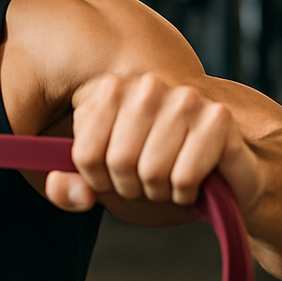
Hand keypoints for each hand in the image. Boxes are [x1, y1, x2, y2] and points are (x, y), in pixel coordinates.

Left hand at [45, 72, 263, 214]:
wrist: (221, 177)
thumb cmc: (156, 175)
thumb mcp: (103, 184)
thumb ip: (69, 189)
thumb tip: (59, 185)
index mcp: (112, 90)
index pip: (84, 153)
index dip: (99, 182)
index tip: (115, 180)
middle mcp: (148, 86)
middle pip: (118, 161)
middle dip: (131, 188)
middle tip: (148, 184)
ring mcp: (186, 98)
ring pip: (151, 171)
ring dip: (160, 193)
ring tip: (170, 182)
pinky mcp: (219, 118)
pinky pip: (183, 177)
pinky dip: (185, 194)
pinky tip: (194, 184)